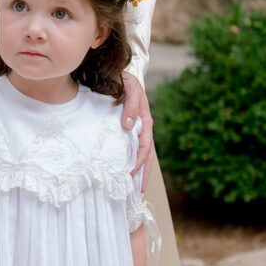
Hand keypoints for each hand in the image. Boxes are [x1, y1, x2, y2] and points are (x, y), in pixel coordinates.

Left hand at [121, 72, 153, 191]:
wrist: (118, 73)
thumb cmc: (124, 79)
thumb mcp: (129, 88)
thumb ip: (130, 106)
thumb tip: (129, 126)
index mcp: (145, 121)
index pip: (145, 147)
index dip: (139, 163)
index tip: (130, 175)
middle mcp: (142, 128)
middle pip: (146, 156)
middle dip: (143, 175)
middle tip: (137, 193)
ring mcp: (135, 130)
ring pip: (139, 155)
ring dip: (138, 172)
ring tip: (133, 189)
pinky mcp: (127, 130)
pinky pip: (131, 149)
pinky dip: (130, 162)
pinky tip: (125, 171)